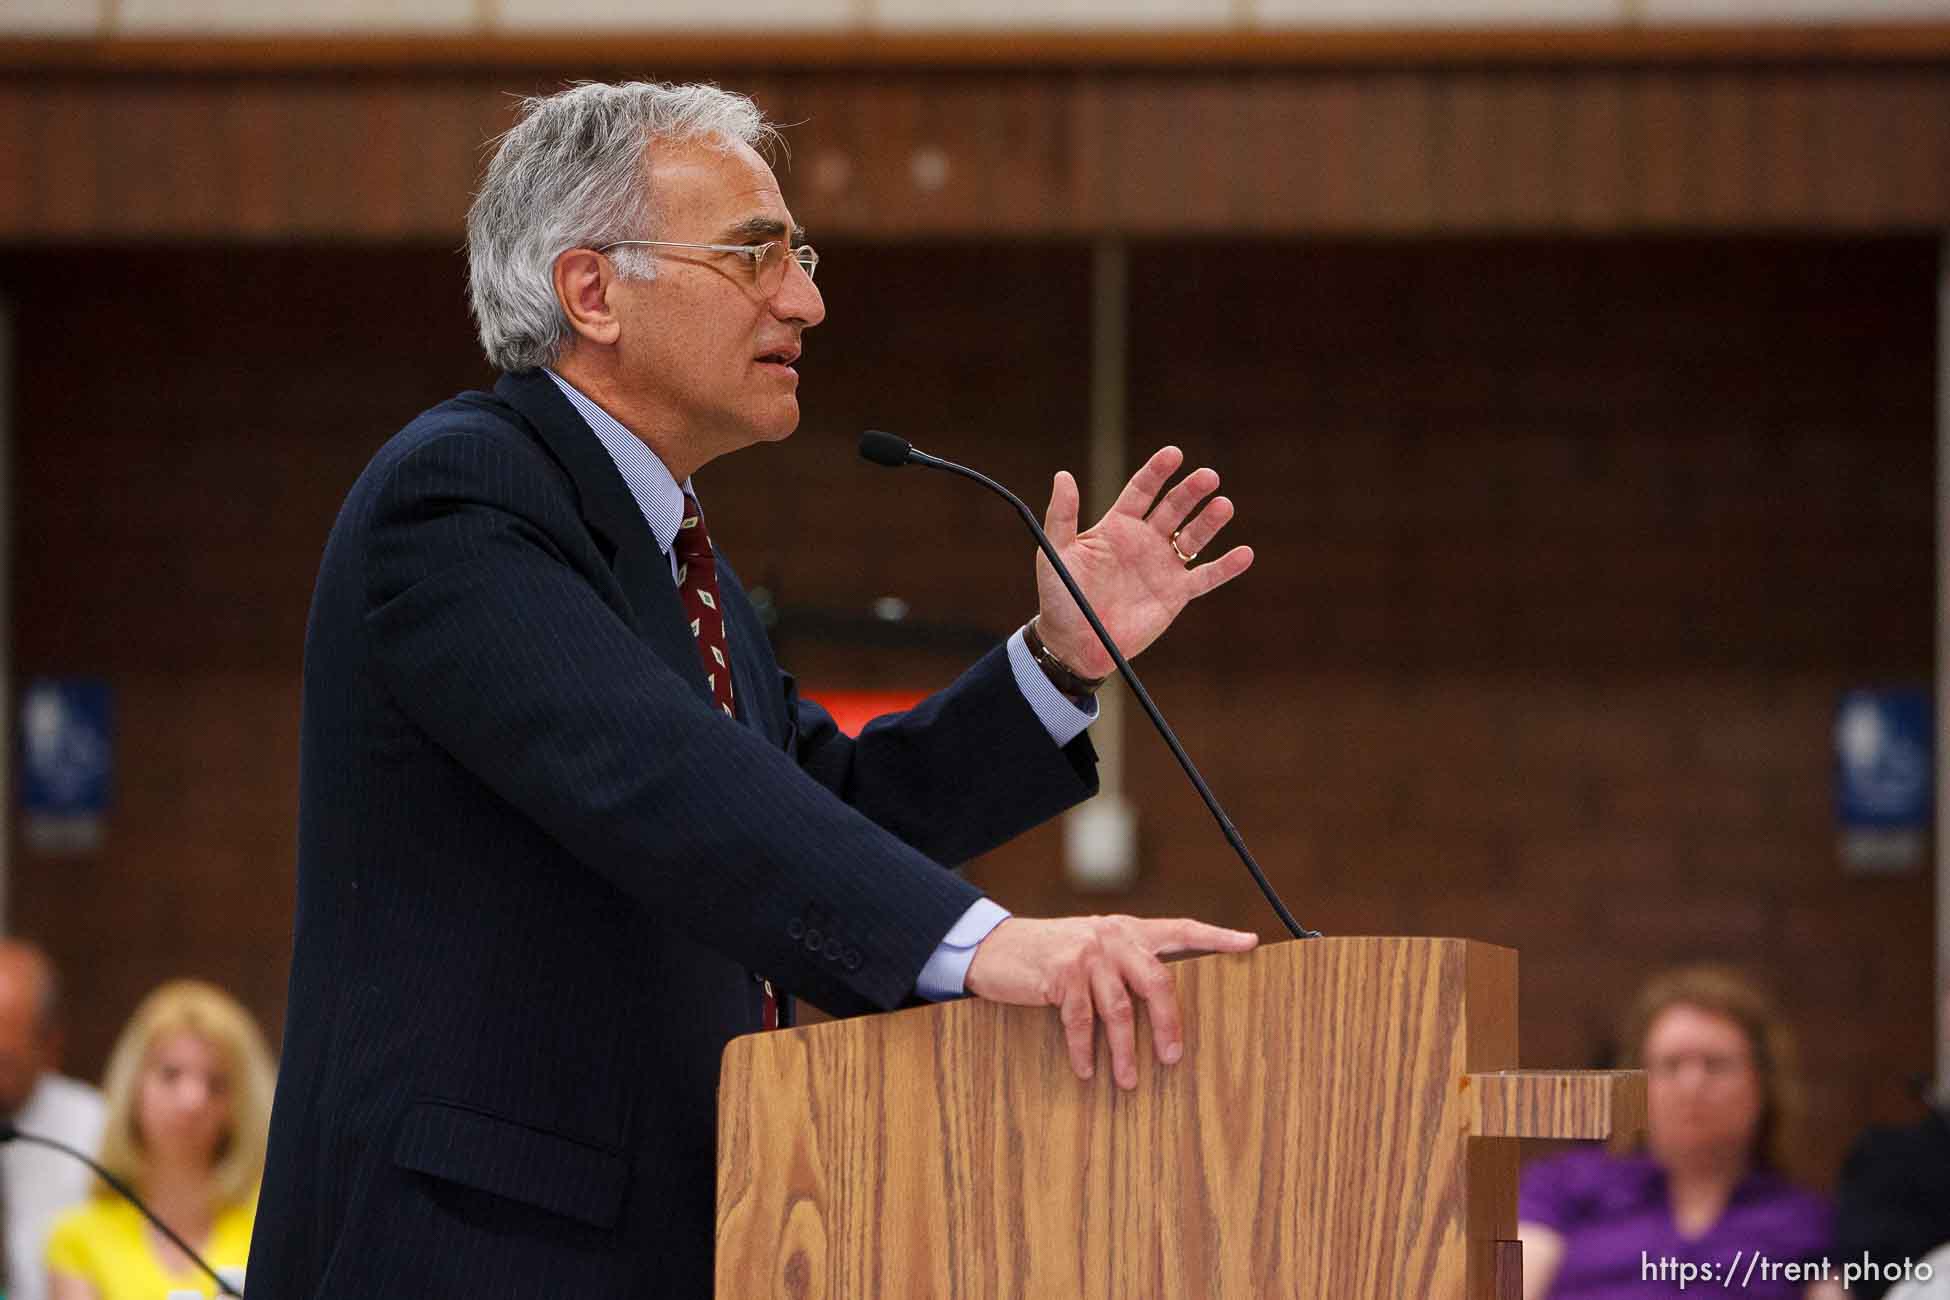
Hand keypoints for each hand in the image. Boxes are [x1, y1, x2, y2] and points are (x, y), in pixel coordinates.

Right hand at [963, 915, 1258, 1088]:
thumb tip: (1159, 1002)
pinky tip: (1087, 1071)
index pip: (1181, 929)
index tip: (1249, 944)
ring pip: (1118, 1010)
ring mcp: (1087, 954)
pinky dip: (1083, 1051)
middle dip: (1169, 1024)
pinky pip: (1079, 1021)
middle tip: (1173, 1058)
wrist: (996, 946)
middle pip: (1157, 981)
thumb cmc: (1049, 954)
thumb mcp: (1091, 946)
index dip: (1216, 937)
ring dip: (1124, 1051)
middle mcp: (1113, 937)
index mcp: (1128, 930)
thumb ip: (1123, 962)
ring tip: (1128, 1081)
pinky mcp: (1061, 974)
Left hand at [1035, 446, 1253, 678]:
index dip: (1158, 471)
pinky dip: (1226, 567)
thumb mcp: (1056, 553)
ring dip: (1210, 521)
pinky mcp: (1177, 594)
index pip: (1143, 490)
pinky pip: (1206, 577)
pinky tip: (1245, 554)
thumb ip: (1062, 515)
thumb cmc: (1061, 597)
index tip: (1174, 454)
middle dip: (1191, 491)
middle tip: (1208, 477)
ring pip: (1193, 537)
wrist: (1075, 643)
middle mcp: (1145, 540)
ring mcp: (1163, 566)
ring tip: (1224, 505)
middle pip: (1174, 507)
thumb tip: (1063, 475)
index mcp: (1118, 525)